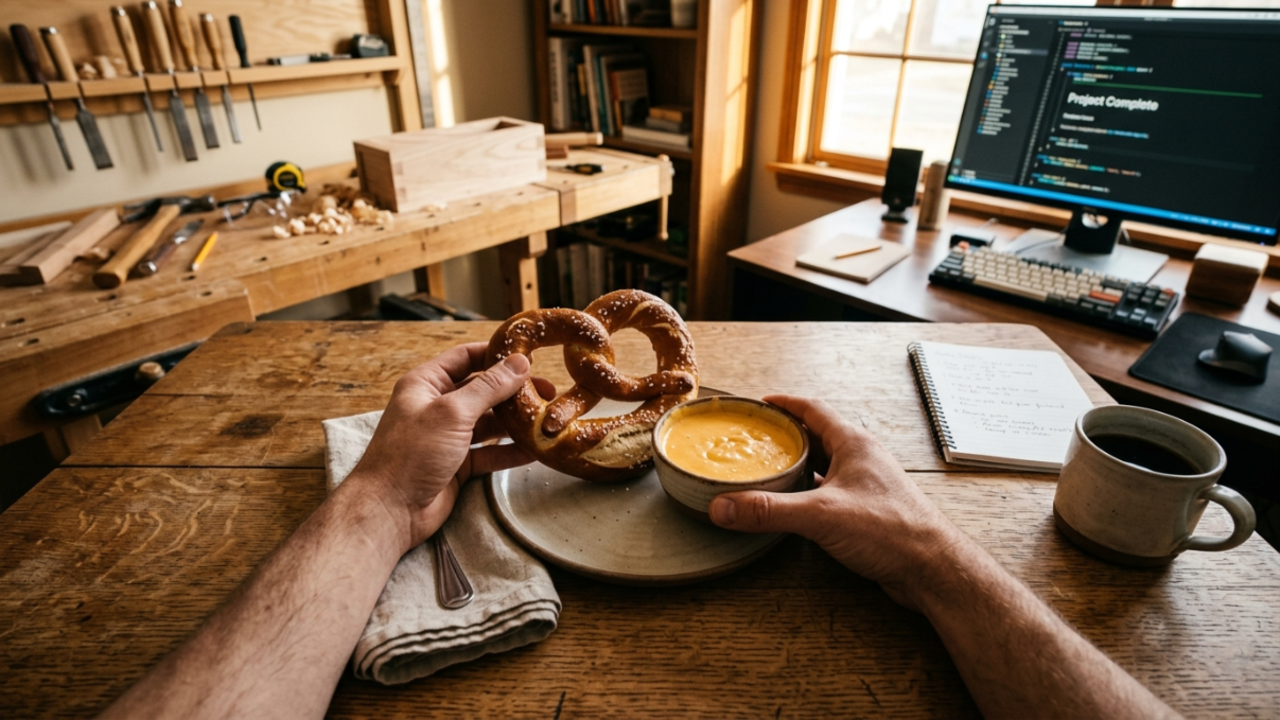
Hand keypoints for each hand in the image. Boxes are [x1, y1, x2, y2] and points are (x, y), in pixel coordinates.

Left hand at [344, 343, 546, 551]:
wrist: (389, 510)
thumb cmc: (411, 454)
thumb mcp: (452, 412)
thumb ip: (488, 387)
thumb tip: (519, 362)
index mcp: (426, 385)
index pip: (465, 358)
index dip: (496, 354)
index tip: (528, 354)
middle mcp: (436, 408)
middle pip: (481, 390)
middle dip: (512, 390)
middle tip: (547, 390)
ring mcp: (447, 437)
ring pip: (488, 423)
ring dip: (514, 421)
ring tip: (545, 418)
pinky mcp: (457, 465)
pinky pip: (489, 452)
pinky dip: (510, 450)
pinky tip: (534, 450)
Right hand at [708, 395, 968, 607]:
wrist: (932, 568)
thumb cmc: (892, 531)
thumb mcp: (821, 516)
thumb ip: (770, 510)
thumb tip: (724, 507)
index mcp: (853, 444)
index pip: (813, 410)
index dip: (784, 404)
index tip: (760, 403)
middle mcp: (862, 459)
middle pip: (817, 436)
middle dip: (786, 436)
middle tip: (757, 440)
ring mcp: (867, 485)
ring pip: (826, 465)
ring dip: (799, 465)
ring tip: (770, 471)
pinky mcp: (868, 511)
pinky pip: (832, 491)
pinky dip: (810, 493)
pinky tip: (798, 506)